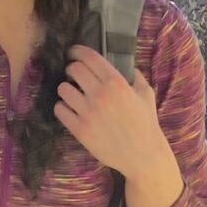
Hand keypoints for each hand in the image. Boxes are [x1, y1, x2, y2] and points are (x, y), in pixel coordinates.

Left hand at [52, 47, 166, 179]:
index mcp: (116, 82)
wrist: (142, 155)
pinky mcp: (80, 129)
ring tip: (72, 94)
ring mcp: (88, 112)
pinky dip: (62, 107)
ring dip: (66, 89)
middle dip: (71, 69)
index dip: (77, 51)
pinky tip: (70, 109)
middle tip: (74, 74)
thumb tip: (126, 65)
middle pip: (73, 69)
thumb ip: (135, 76)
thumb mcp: (146, 94)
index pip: (89, 57)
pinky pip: (60, 110)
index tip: (73, 52)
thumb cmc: (146, 123)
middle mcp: (100, 94)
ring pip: (63, 89)